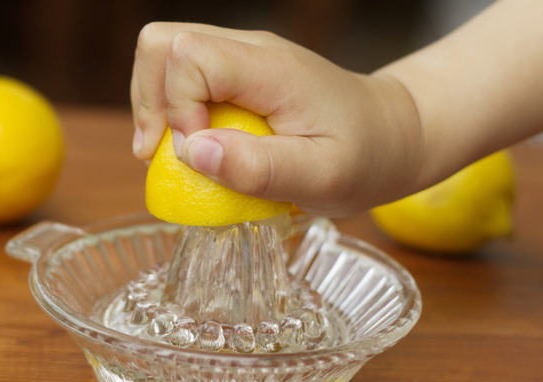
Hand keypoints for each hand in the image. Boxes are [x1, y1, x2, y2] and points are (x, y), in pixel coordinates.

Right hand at [130, 22, 422, 216]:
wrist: (392, 135)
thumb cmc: (365, 157)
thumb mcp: (324, 177)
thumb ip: (260, 168)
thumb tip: (192, 152)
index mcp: (271, 68)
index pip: (189, 54)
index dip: (176, 106)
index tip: (198, 155)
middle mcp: (250, 50)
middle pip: (162, 43)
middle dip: (149, 100)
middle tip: (161, 153)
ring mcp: (242, 58)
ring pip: (164, 55)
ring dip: (155, 107)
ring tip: (173, 154)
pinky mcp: (238, 75)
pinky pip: (183, 76)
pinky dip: (173, 112)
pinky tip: (191, 147)